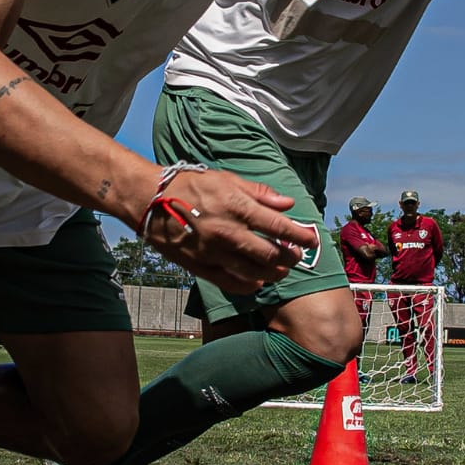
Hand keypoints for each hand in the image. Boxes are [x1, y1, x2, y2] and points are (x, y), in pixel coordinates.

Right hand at [143, 168, 313, 294]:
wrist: (150, 200)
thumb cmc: (190, 185)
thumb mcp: (227, 179)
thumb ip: (259, 193)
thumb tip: (287, 203)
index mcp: (237, 207)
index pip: (279, 227)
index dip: (300, 235)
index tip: (313, 239)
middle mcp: (228, 232)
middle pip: (270, 255)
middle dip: (290, 258)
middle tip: (296, 256)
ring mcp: (214, 252)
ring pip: (253, 273)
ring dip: (273, 274)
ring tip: (281, 270)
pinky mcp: (200, 266)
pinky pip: (230, 282)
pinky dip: (248, 285)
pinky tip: (257, 282)